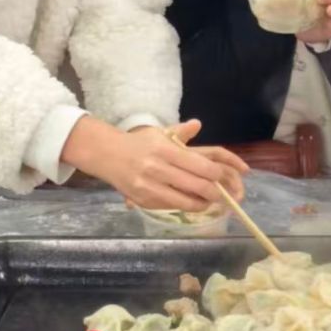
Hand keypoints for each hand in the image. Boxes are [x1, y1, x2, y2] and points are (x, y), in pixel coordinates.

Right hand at [95, 119, 247, 211]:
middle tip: (222, 194)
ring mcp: (150, 187)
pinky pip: (171, 206)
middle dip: (215, 193)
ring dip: (202, 203)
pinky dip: (184, 206)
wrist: (108, 155)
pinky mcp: (144, 201)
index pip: (201, 166)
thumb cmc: (139, 143)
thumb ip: (180, 132)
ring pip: (186, 202)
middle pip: (198, 186)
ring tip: (209, 201)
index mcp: (165, 150)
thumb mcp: (158, 133)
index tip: (221, 176)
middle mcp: (158, 169)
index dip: (217, 175)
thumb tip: (197, 124)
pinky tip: (191, 203)